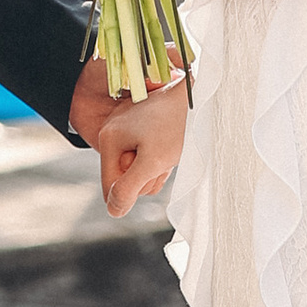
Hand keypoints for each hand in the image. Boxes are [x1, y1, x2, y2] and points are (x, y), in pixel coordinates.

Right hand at [94, 73, 188, 217]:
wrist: (197, 96)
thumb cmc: (177, 127)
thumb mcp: (152, 162)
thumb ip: (128, 188)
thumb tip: (113, 211)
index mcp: (108, 138)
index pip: (110, 188)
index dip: (132, 189)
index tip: (151, 170)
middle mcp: (112, 131)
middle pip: (124, 179)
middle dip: (146, 175)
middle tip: (163, 157)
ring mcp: (126, 128)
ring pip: (137, 169)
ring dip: (155, 166)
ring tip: (169, 148)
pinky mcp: (139, 127)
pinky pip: (145, 156)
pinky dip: (159, 156)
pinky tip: (170, 144)